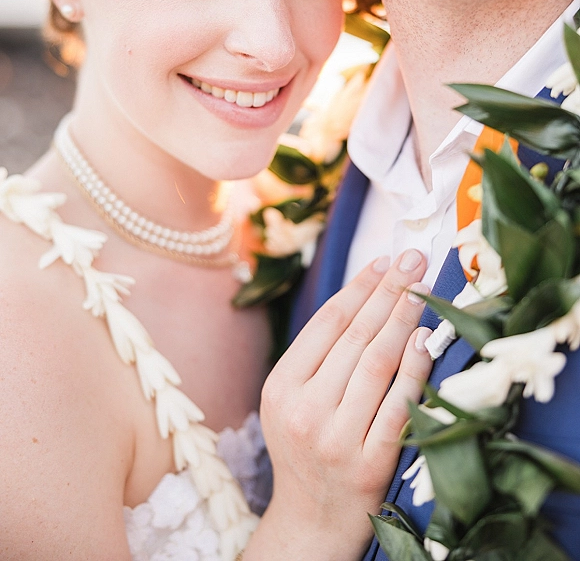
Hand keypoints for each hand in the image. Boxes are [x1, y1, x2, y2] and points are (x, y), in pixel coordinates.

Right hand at [250, 250, 432, 560]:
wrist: (312, 521)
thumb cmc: (306, 448)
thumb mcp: (291, 400)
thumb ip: (318, 355)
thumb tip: (366, 294)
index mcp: (281, 388)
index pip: (326, 325)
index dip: (358, 288)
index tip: (384, 260)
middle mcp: (304, 411)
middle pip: (354, 337)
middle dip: (387, 292)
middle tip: (413, 258)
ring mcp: (337, 439)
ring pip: (376, 364)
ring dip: (403, 320)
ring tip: (421, 288)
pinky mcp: (370, 464)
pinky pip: (398, 406)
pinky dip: (414, 370)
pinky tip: (426, 340)